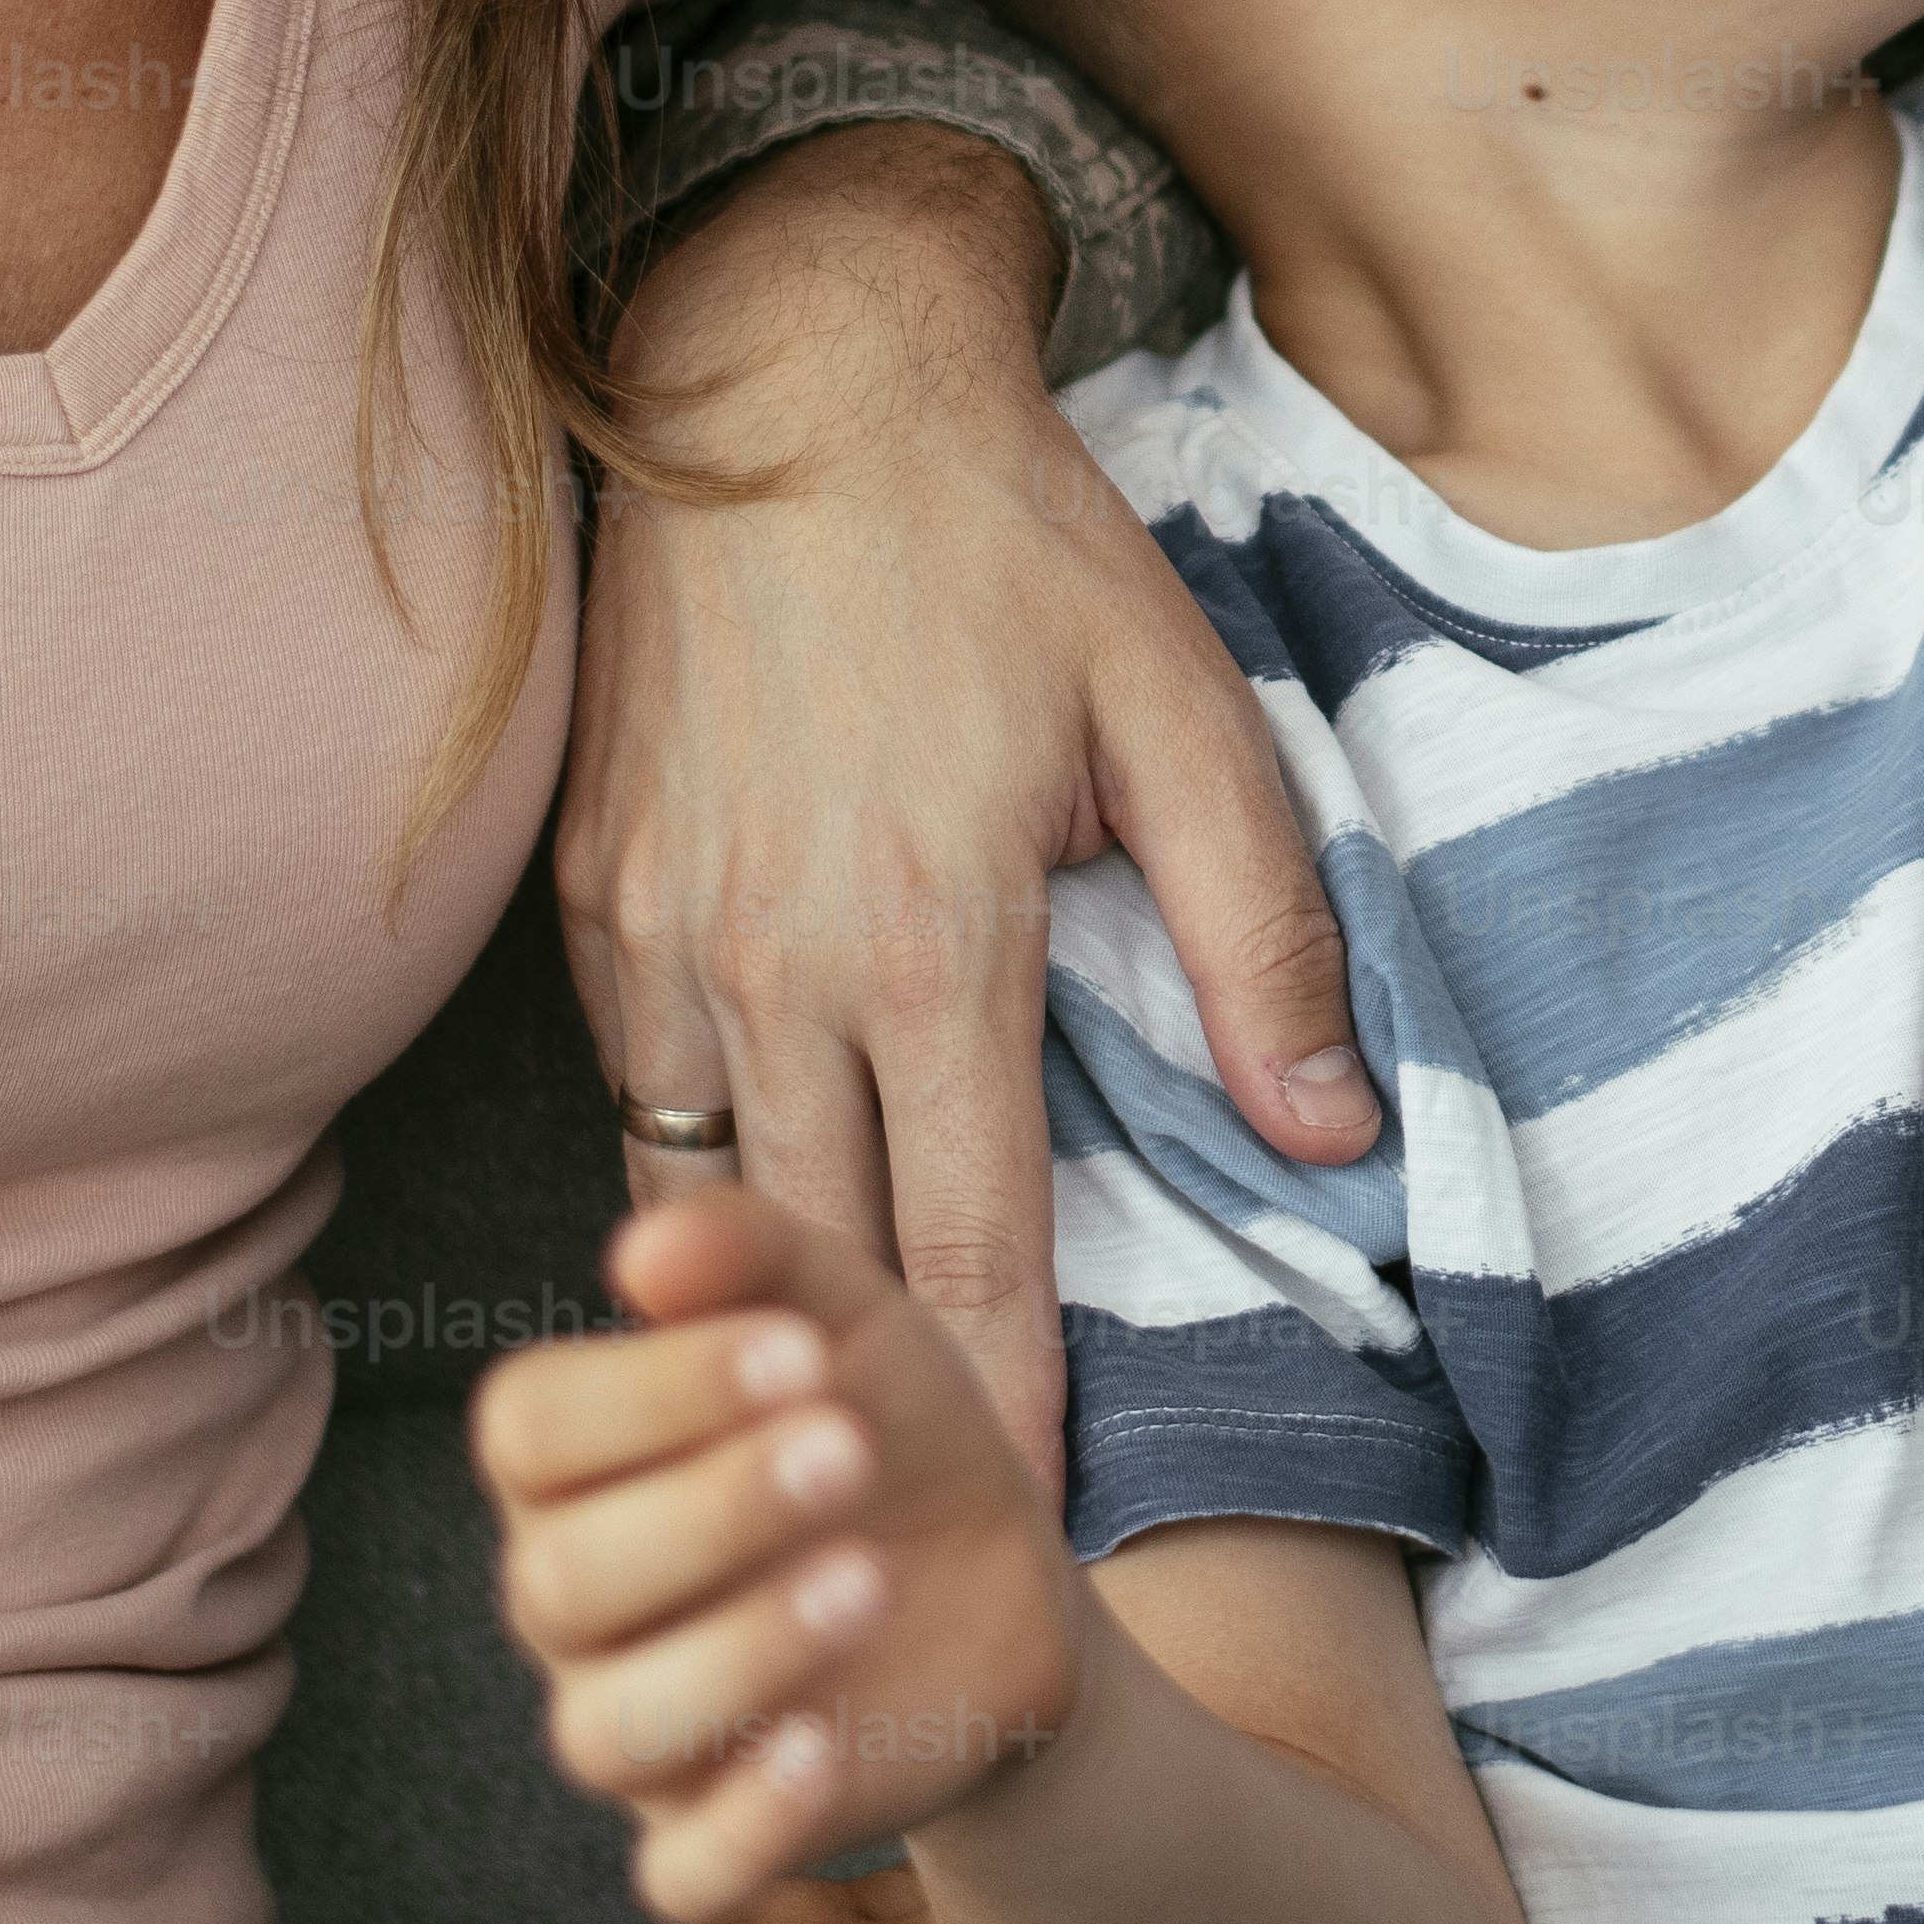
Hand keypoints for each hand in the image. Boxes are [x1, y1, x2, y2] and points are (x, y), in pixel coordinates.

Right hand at [489, 1193, 1094, 1923]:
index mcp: (572, 1468)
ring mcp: (639, 1732)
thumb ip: (749, 1259)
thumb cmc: (885, 1428)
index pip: (530, 1431)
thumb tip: (644, 1247)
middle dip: (712, 1511)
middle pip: (565, 1579)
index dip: (650, 1393)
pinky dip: (742, 1828)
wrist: (997, 1581)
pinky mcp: (715, 1834)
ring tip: (866, 1578)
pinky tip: (823, 1751)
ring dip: (735, 1654)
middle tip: (853, 1449)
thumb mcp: (846, 1314)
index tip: (800, 1350)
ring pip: (604, 1730)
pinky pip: (678, 1876)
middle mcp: (573, 1604)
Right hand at [569, 132, 1372, 1476]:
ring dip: (761, 1315)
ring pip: (705, 1201)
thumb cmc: (1009, 544)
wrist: (788, 378)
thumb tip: (1336, 1140)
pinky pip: (639, 1092)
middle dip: (857, 1420)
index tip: (1029, 1536)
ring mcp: (658, 935)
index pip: (966, 1253)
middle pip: (815, 1268)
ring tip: (815, 1440)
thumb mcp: (1182, 721)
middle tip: (908, 1545)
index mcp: (932, 943)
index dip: (998, 1409)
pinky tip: (743, 1241)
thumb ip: (1263, 944)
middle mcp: (771, 965)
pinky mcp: (587, 894)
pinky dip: (693, 1180)